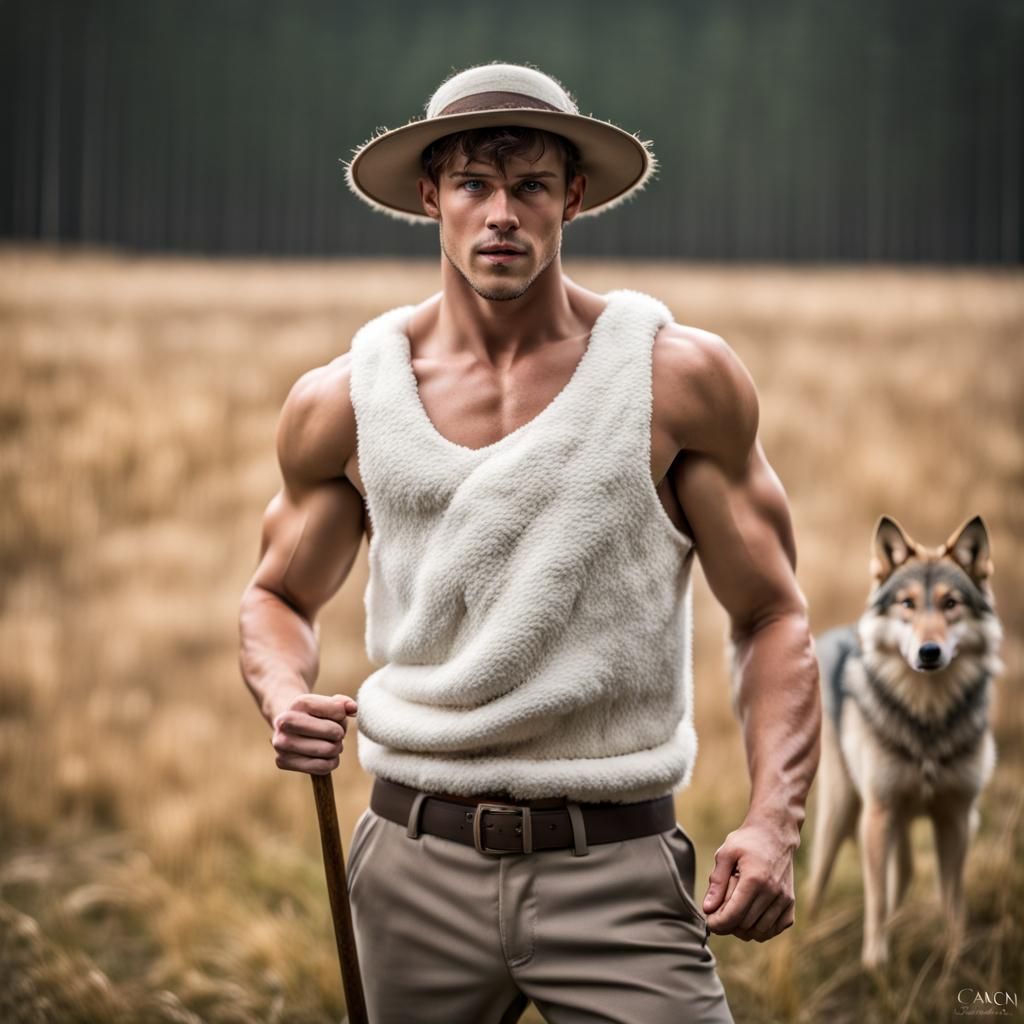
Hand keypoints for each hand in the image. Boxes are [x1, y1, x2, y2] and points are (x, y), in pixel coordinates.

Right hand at [270, 692, 357, 774]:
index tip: (337, 716)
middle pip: (334, 732)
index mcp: (298, 703)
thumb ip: (343, 703)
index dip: (343, 715)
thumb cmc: (315, 714)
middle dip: (340, 734)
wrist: (288, 725)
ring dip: (336, 749)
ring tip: (328, 743)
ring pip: (329, 751)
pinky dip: (330, 763)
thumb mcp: (328, 703)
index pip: (337, 711)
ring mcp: (281, 743)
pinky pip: (321, 767)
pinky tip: (324, 756)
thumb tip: (352, 708)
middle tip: (335, 733)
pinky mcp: (282, 761)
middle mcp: (284, 722)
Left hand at [702, 821, 795, 940]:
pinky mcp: (791, 902)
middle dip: (728, 926)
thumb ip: (717, 882)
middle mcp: (772, 891)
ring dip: (744, 930)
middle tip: (719, 916)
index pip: (734, 915)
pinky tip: (752, 917)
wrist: (775, 832)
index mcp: (754, 879)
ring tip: (733, 917)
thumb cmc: (748, 840)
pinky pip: (777, 928)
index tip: (709, 921)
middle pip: (746, 925)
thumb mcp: (726, 853)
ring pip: (761, 931)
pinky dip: (763, 929)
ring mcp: (784, 898)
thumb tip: (708, 908)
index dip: (718, 923)